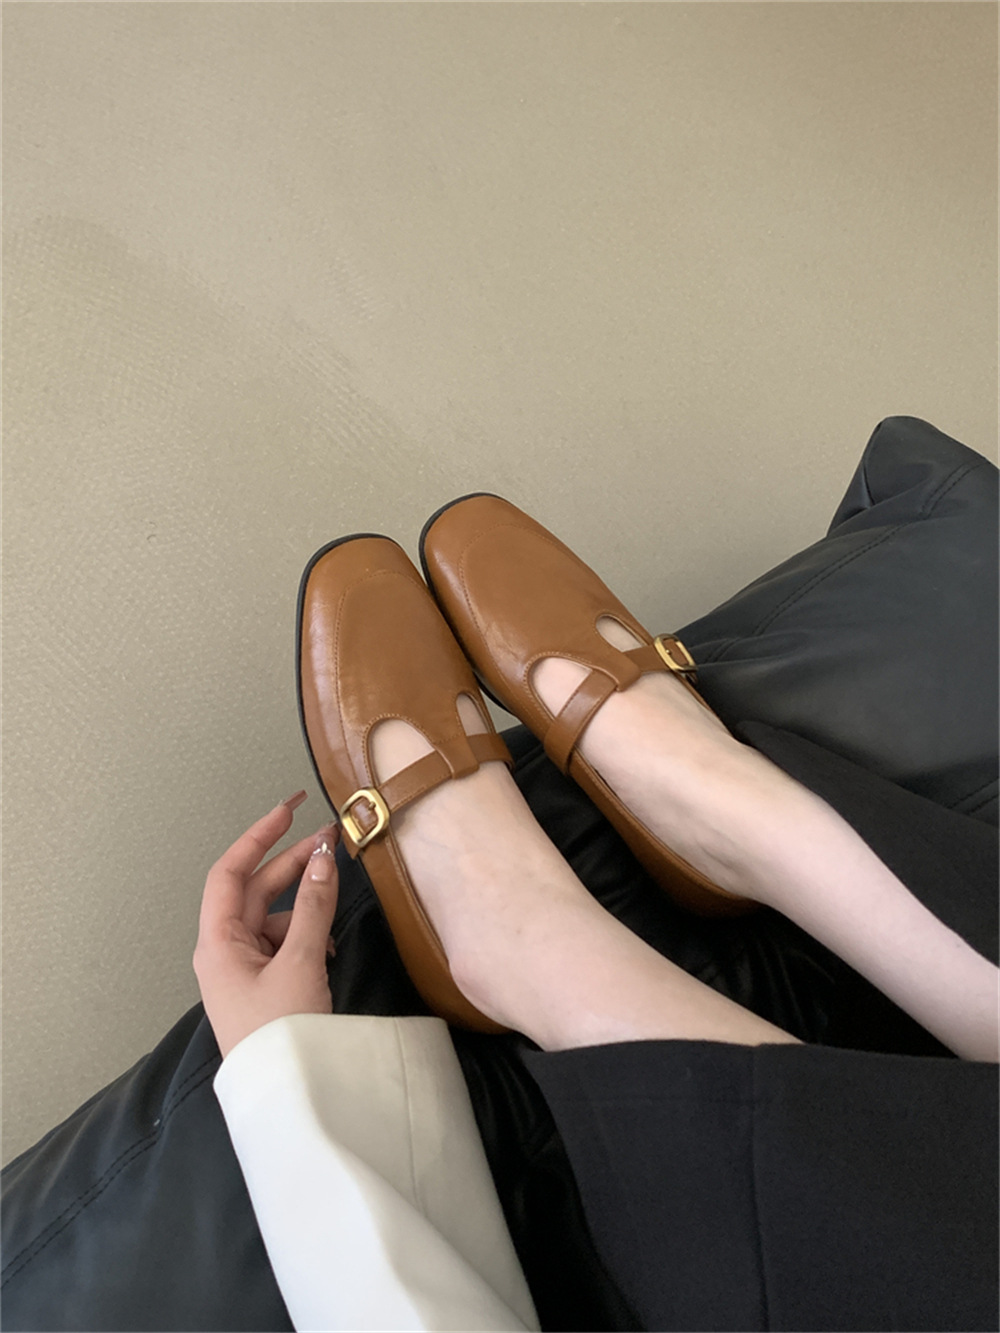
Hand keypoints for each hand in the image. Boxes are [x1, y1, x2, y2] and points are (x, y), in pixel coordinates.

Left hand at [193, 790, 340, 1058]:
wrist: (288, 1099)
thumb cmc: (282, 1035)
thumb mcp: (302, 963)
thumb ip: (315, 906)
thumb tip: (324, 857)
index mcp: (218, 943)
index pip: (230, 872)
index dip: (258, 836)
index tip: (289, 810)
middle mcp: (226, 952)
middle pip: (257, 891)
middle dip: (293, 863)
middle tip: (331, 839)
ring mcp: (246, 971)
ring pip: (277, 917)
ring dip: (308, 904)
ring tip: (337, 906)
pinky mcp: (266, 988)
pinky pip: (288, 944)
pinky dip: (311, 935)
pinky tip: (331, 947)